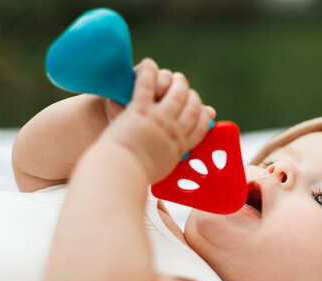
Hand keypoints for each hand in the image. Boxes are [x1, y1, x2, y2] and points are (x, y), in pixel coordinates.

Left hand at [102, 58, 213, 182]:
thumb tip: (180, 151)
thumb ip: (170, 156)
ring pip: (175, 94)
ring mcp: (158, 120)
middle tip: (185, 88)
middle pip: (192, 106)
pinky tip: (148, 64)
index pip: (201, 126)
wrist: (118, 172)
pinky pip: (147, 86)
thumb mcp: (160, 168)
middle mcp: (173, 131)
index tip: (201, 108)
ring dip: (176, 82)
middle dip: (191, 95)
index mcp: (180, 147)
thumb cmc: (135, 174)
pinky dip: (148, 73)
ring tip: (174, 77)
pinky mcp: (139, 111)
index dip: (203, 114)